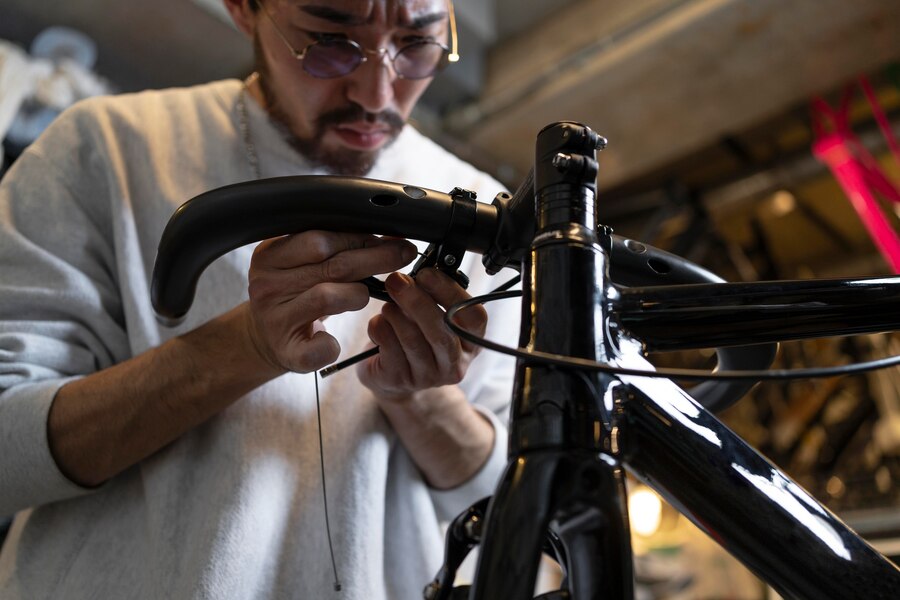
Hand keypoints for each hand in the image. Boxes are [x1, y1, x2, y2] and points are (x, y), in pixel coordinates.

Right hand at [246, 231, 415, 372]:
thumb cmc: (294, 293)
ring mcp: (275, 319)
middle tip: (402, 254)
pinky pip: (317, 349)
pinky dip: (331, 346)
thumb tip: (387, 234)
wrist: (264, 336)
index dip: (361, 238)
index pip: (321, 239)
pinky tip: (334, 341)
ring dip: (358, 294)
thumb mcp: (303, 263)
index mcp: (270, 256)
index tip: (391, 238)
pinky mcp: (286, 351)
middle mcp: (267, 285)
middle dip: (375, 259)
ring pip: (328, 297)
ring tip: (365, 295)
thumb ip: (334, 246)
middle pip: (332, 266)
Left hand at [356, 267, 487, 400]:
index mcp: (471, 341)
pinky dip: (379, 327)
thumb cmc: (415, 335)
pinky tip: (378, 322)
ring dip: (395, 314)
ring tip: (387, 304)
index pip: (474, 317)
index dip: (451, 292)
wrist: (391, 375)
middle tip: (396, 280)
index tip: (426, 274)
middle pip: (441, 331)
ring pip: (412, 339)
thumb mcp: (432, 315)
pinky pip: (389, 347)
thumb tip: (421, 271)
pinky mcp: (400, 380)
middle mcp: (455, 363)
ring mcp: (428, 376)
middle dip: (417, 301)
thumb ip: (433, 296)